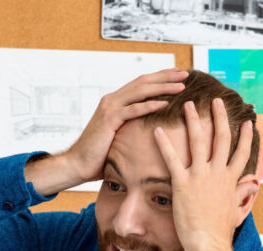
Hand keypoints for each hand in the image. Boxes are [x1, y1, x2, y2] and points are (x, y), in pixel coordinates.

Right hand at [27, 68, 188, 195]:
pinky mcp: (109, 119)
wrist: (78, 164)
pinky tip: (164, 103)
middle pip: (143, 82)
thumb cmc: (99, 155)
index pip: (141, 84)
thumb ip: (131, 127)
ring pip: (140, 91)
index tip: (178, 75)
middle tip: (185, 75)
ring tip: (180, 86)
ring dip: (162, 88)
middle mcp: (112, 100)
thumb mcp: (119, 136)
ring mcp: (109, 108)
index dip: (160, 77)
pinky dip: (149, 105)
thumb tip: (151, 130)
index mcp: (115, 102)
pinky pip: (133, 109)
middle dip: (165, 77)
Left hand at [152, 98, 257, 250]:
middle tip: (216, 101)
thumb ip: (243, 194)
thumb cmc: (221, 230)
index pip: (241, 152)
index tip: (247, 121)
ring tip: (188, 105)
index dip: (245, 136)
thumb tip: (253, 186)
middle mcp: (217, 173)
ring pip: (199, 141)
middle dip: (219, 117)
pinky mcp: (183, 184)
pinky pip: (172, 159)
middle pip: (221, 138)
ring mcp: (200, 177)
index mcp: (230, 179)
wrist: (208, 242)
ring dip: (193, 121)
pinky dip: (164, 144)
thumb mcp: (237, 210)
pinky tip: (157, 130)